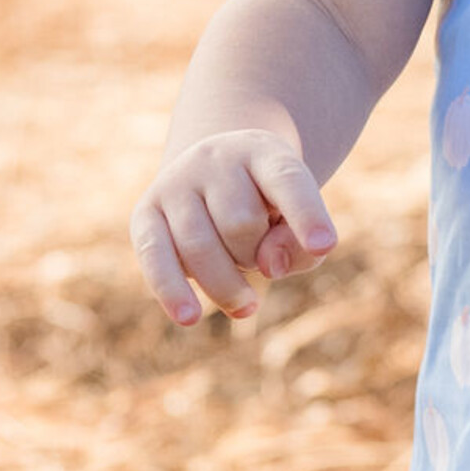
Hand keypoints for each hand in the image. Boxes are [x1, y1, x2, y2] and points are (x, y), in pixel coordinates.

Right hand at [130, 129, 336, 324]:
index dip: (307, 215)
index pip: (287, 181)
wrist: (214, 172)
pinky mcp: (145, 212)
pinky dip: (173, 290)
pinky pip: (154, 256)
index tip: (324, 246)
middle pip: (241, 224)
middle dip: (256, 257)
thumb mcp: (295, 220)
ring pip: (201, 245)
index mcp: (262, 152)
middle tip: (258, 257)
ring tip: (244, 299)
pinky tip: (190, 318)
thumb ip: (298, 248)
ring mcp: (175, 182)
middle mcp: (214, 158)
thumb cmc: (267, 206)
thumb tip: (269, 267)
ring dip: (228, 283)